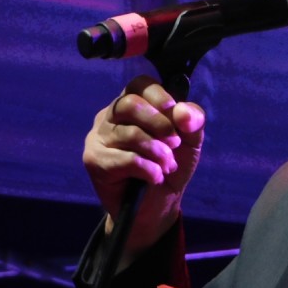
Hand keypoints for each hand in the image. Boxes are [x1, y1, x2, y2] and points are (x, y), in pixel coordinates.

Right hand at [83, 75, 204, 259]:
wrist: (158, 204)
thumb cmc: (171, 164)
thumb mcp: (191, 140)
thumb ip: (193, 120)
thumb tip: (182, 111)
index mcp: (134, 102)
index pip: (140, 84)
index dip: (160, 96)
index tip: (176, 116)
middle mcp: (111, 115)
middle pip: (129, 104)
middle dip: (159, 124)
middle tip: (174, 143)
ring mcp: (98, 136)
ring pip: (130, 134)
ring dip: (157, 152)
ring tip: (167, 165)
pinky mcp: (93, 159)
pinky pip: (124, 159)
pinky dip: (148, 169)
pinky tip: (154, 177)